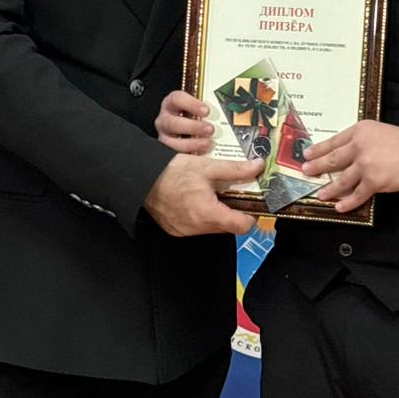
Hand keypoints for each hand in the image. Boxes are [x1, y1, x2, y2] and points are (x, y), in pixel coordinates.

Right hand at [143, 153, 263, 237]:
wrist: (141, 178)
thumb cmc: (171, 172)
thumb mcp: (207, 166)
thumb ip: (235, 169)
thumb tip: (256, 166)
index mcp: (207, 213)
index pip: (242, 226)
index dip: (251, 216)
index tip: (252, 204)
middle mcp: (197, 227)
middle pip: (228, 227)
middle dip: (234, 212)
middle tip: (233, 194)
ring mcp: (185, 230)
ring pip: (212, 227)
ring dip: (217, 213)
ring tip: (213, 194)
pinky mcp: (176, 230)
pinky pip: (197, 227)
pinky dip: (202, 216)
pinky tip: (197, 199)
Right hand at [155, 90, 214, 154]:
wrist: (189, 127)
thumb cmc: (196, 114)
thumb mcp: (199, 107)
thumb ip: (208, 107)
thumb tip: (227, 110)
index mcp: (172, 103)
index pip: (177, 99)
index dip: (191, 104)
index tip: (206, 111)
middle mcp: (165, 119)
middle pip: (173, 122)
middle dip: (193, 127)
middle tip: (210, 129)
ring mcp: (165, 135)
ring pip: (172, 141)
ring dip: (191, 143)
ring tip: (207, 143)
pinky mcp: (169, 150)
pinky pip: (177, 154)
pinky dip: (190, 154)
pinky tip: (202, 153)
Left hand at [301, 121, 398, 214]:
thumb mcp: (379, 132)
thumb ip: (361, 141)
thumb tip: (344, 155)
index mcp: (360, 130)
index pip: (334, 141)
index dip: (318, 149)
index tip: (306, 154)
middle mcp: (360, 146)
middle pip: (332, 159)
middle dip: (316, 167)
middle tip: (305, 172)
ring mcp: (367, 165)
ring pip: (341, 180)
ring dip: (329, 189)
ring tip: (320, 194)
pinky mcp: (375, 182)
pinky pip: (356, 195)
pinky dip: (347, 203)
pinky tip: (339, 207)